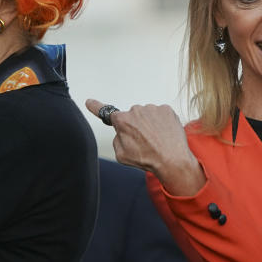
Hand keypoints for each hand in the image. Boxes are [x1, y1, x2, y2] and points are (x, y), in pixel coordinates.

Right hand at [85, 99, 205, 195]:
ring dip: (150, 125)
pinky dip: (162, 123)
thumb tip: (122, 132)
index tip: (89, 102)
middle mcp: (136, 110)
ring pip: (147, 115)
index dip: (95, 107)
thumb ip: (117, 139)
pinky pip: (160, 114)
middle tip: (143, 142)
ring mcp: (152, 108)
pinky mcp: (166, 109)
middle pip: (132, 117)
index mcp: (122, 121)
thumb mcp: (122, 155)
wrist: (172, 160)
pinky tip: (164, 134)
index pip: (104, 111)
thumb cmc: (147, 159)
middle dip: (135, 126)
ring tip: (156, 140)